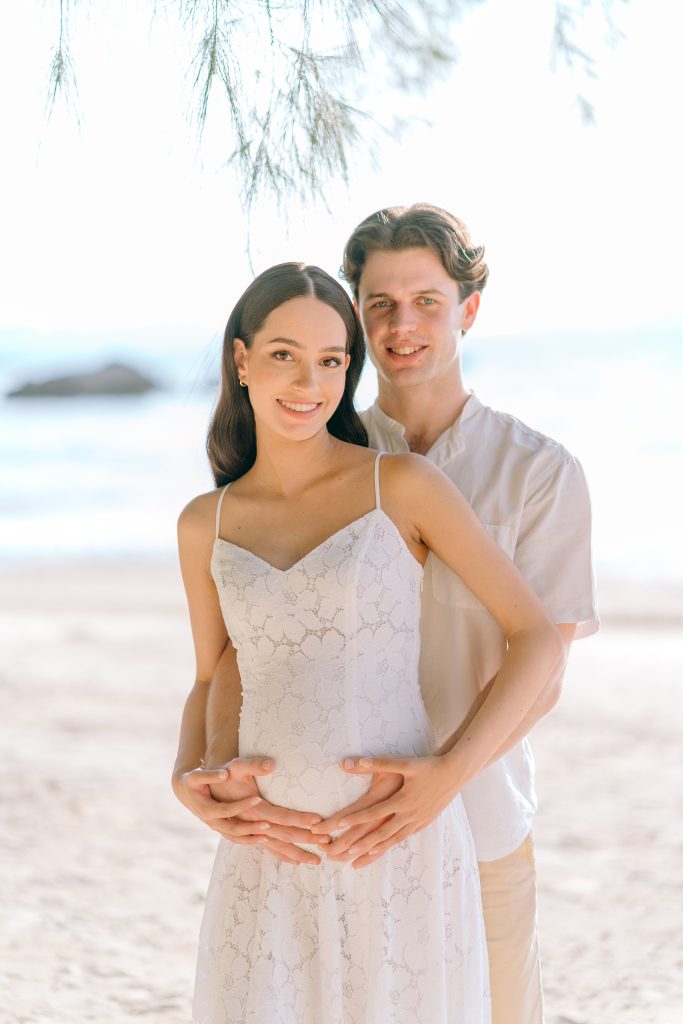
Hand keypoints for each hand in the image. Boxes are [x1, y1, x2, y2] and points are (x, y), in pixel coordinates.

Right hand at [173, 758, 325, 864]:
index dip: (299, 819)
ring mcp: (250, 833)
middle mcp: (252, 825)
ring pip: (276, 847)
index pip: (281, 816)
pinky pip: (268, 849)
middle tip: (327, 844)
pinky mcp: (248, 835)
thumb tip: (271, 764)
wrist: (203, 790)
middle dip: (305, 840)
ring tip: (317, 861)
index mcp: (252, 809)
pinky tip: (295, 861)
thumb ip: (253, 765)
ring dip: (297, 853)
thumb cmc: (224, 774)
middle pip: (283, 836)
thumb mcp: (236, 767)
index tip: (318, 821)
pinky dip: (282, 855)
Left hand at [311, 755, 458, 868]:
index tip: (336, 826)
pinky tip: (381, 850)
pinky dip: (390, 846)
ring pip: (391, 840)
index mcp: (401, 800)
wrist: (455, 774)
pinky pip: (403, 838)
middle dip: (358, 844)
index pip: (372, 812)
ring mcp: (416, 821)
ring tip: (356, 860)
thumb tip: (350, 762)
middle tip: (341, 852)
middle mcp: (408, 814)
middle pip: (378, 833)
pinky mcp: (423, 823)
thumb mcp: (403, 763)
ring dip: (373, 850)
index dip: (353, 819)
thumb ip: (376, 763)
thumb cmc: (427, 766)